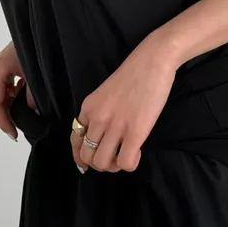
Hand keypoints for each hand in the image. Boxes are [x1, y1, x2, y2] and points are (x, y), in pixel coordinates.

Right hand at [0, 41, 36, 141]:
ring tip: (26, 118)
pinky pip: (8, 87)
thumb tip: (33, 115)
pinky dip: (16, 97)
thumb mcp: (35, 74)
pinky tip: (28, 102)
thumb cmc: (38, 47)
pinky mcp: (9, 65)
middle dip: (8, 117)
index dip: (4, 122)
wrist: (43, 27)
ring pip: (3, 94)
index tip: (14, 135)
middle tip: (21, 130)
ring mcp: (1, 67)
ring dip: (12, 107)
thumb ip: (32, 96)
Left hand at [70, 36, 177, 173]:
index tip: (89, 163)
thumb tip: (102, 137)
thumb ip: (100, 112)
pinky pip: (125, 162)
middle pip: (88, 157)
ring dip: (115, 166)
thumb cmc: (134, 74)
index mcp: (88, 108)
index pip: (74, 141)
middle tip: (115, 156)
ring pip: (103, 163)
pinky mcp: (135, 132)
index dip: (81, 157)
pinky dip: (131, 164)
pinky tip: (138, 151)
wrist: (153, 60)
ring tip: (126, 154)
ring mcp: (115, 125)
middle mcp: (97, 118)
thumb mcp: (105, 93)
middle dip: (101, 164)